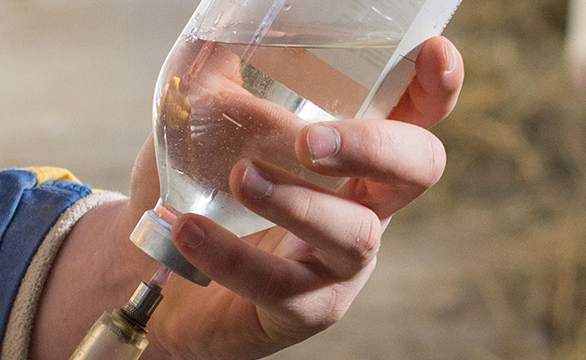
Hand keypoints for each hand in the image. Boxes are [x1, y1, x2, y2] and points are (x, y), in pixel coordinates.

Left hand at [30, 36, 460, 359]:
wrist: (147, 272)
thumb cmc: (193, 184)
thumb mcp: (200, 112)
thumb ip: (220, 67)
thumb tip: (230, 23)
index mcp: (356, 149)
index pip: (419, 112)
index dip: (439, 86)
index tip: (434, 54)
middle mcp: (366, 202)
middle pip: (419, 170)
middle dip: (376, 147)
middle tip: (310, 140)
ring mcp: (341, 261)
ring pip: (354, 235)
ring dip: (297, 203)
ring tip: (239, 178)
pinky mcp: (305, 309)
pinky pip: (284, 288)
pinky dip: (233, 256)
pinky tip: (190, 230)